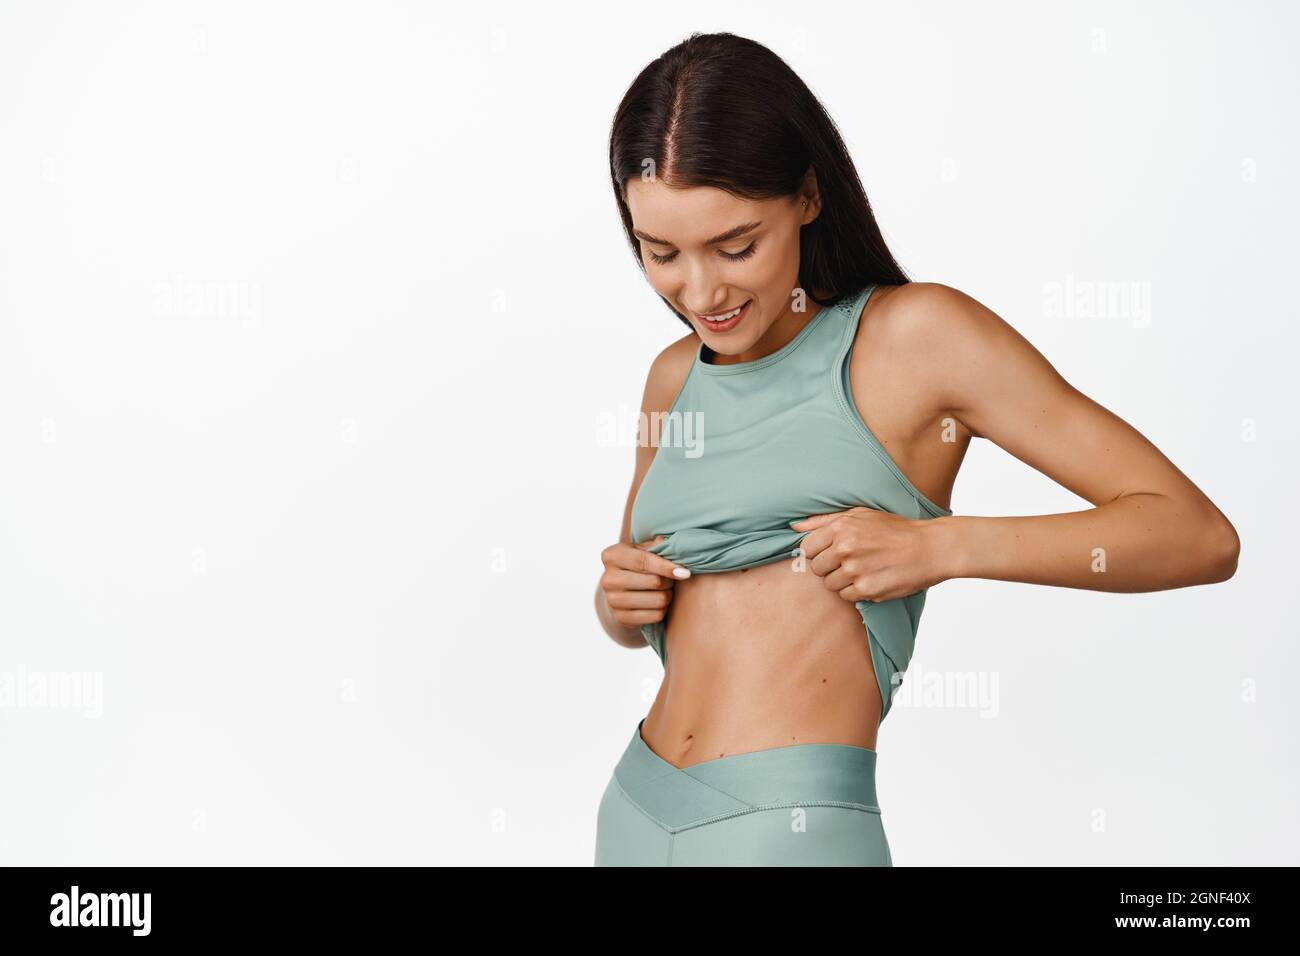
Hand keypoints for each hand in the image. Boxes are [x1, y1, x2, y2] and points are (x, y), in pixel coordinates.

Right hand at [599, 535, 691, 627]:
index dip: (666, 566)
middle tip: (671, 580)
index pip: (643, 560)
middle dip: (669, 581)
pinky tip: (659, 604)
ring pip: (657, 600)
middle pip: (653, 581)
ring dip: (668, 596)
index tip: (685, 572)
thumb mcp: (642, 550)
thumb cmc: (636, 567)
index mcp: (612, 556)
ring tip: (665, 591)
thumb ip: (656, 545)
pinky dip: (663, 610)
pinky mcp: (621, 618)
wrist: (620, 593)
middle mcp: (608, 578)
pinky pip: (655, 616)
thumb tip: (668, 542)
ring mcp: (612, 600)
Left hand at [790, 507, 948, 601]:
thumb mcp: (860, 514)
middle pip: (816, 568)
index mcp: (841, 527)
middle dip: (828, 567)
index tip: (830, 552)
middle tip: (849, 561)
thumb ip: (824, 520)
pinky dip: (855, 592)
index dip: (817, 552)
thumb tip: (793, 526)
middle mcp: (845, 548)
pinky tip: (870, 579)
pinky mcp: (867, 589)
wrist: (929, 548)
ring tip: (862, 569)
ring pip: (829, 585)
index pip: (806, 548)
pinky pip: (846, 596)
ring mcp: (856, 570)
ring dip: (842, 581)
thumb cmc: (894, 529)